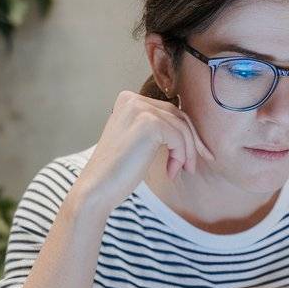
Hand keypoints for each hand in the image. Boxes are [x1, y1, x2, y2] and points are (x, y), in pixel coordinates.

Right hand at [74, 90, 214, 212]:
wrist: (98, 188)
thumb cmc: (117, 171)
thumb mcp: (136, 141)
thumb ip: (154, 128)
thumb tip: (188, 129)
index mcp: (127, 100)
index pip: (168, 111)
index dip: (182, 134)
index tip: (188, 156)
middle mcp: (133, 99)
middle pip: (177, 116)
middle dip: (190, 142)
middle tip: (190, 166)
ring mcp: (140, 109)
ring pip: (181, 128)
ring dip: (185, 153)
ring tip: (177, 171)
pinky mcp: (149, 123)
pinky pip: (179, 138)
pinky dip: (180, 157)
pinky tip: (170, 173)